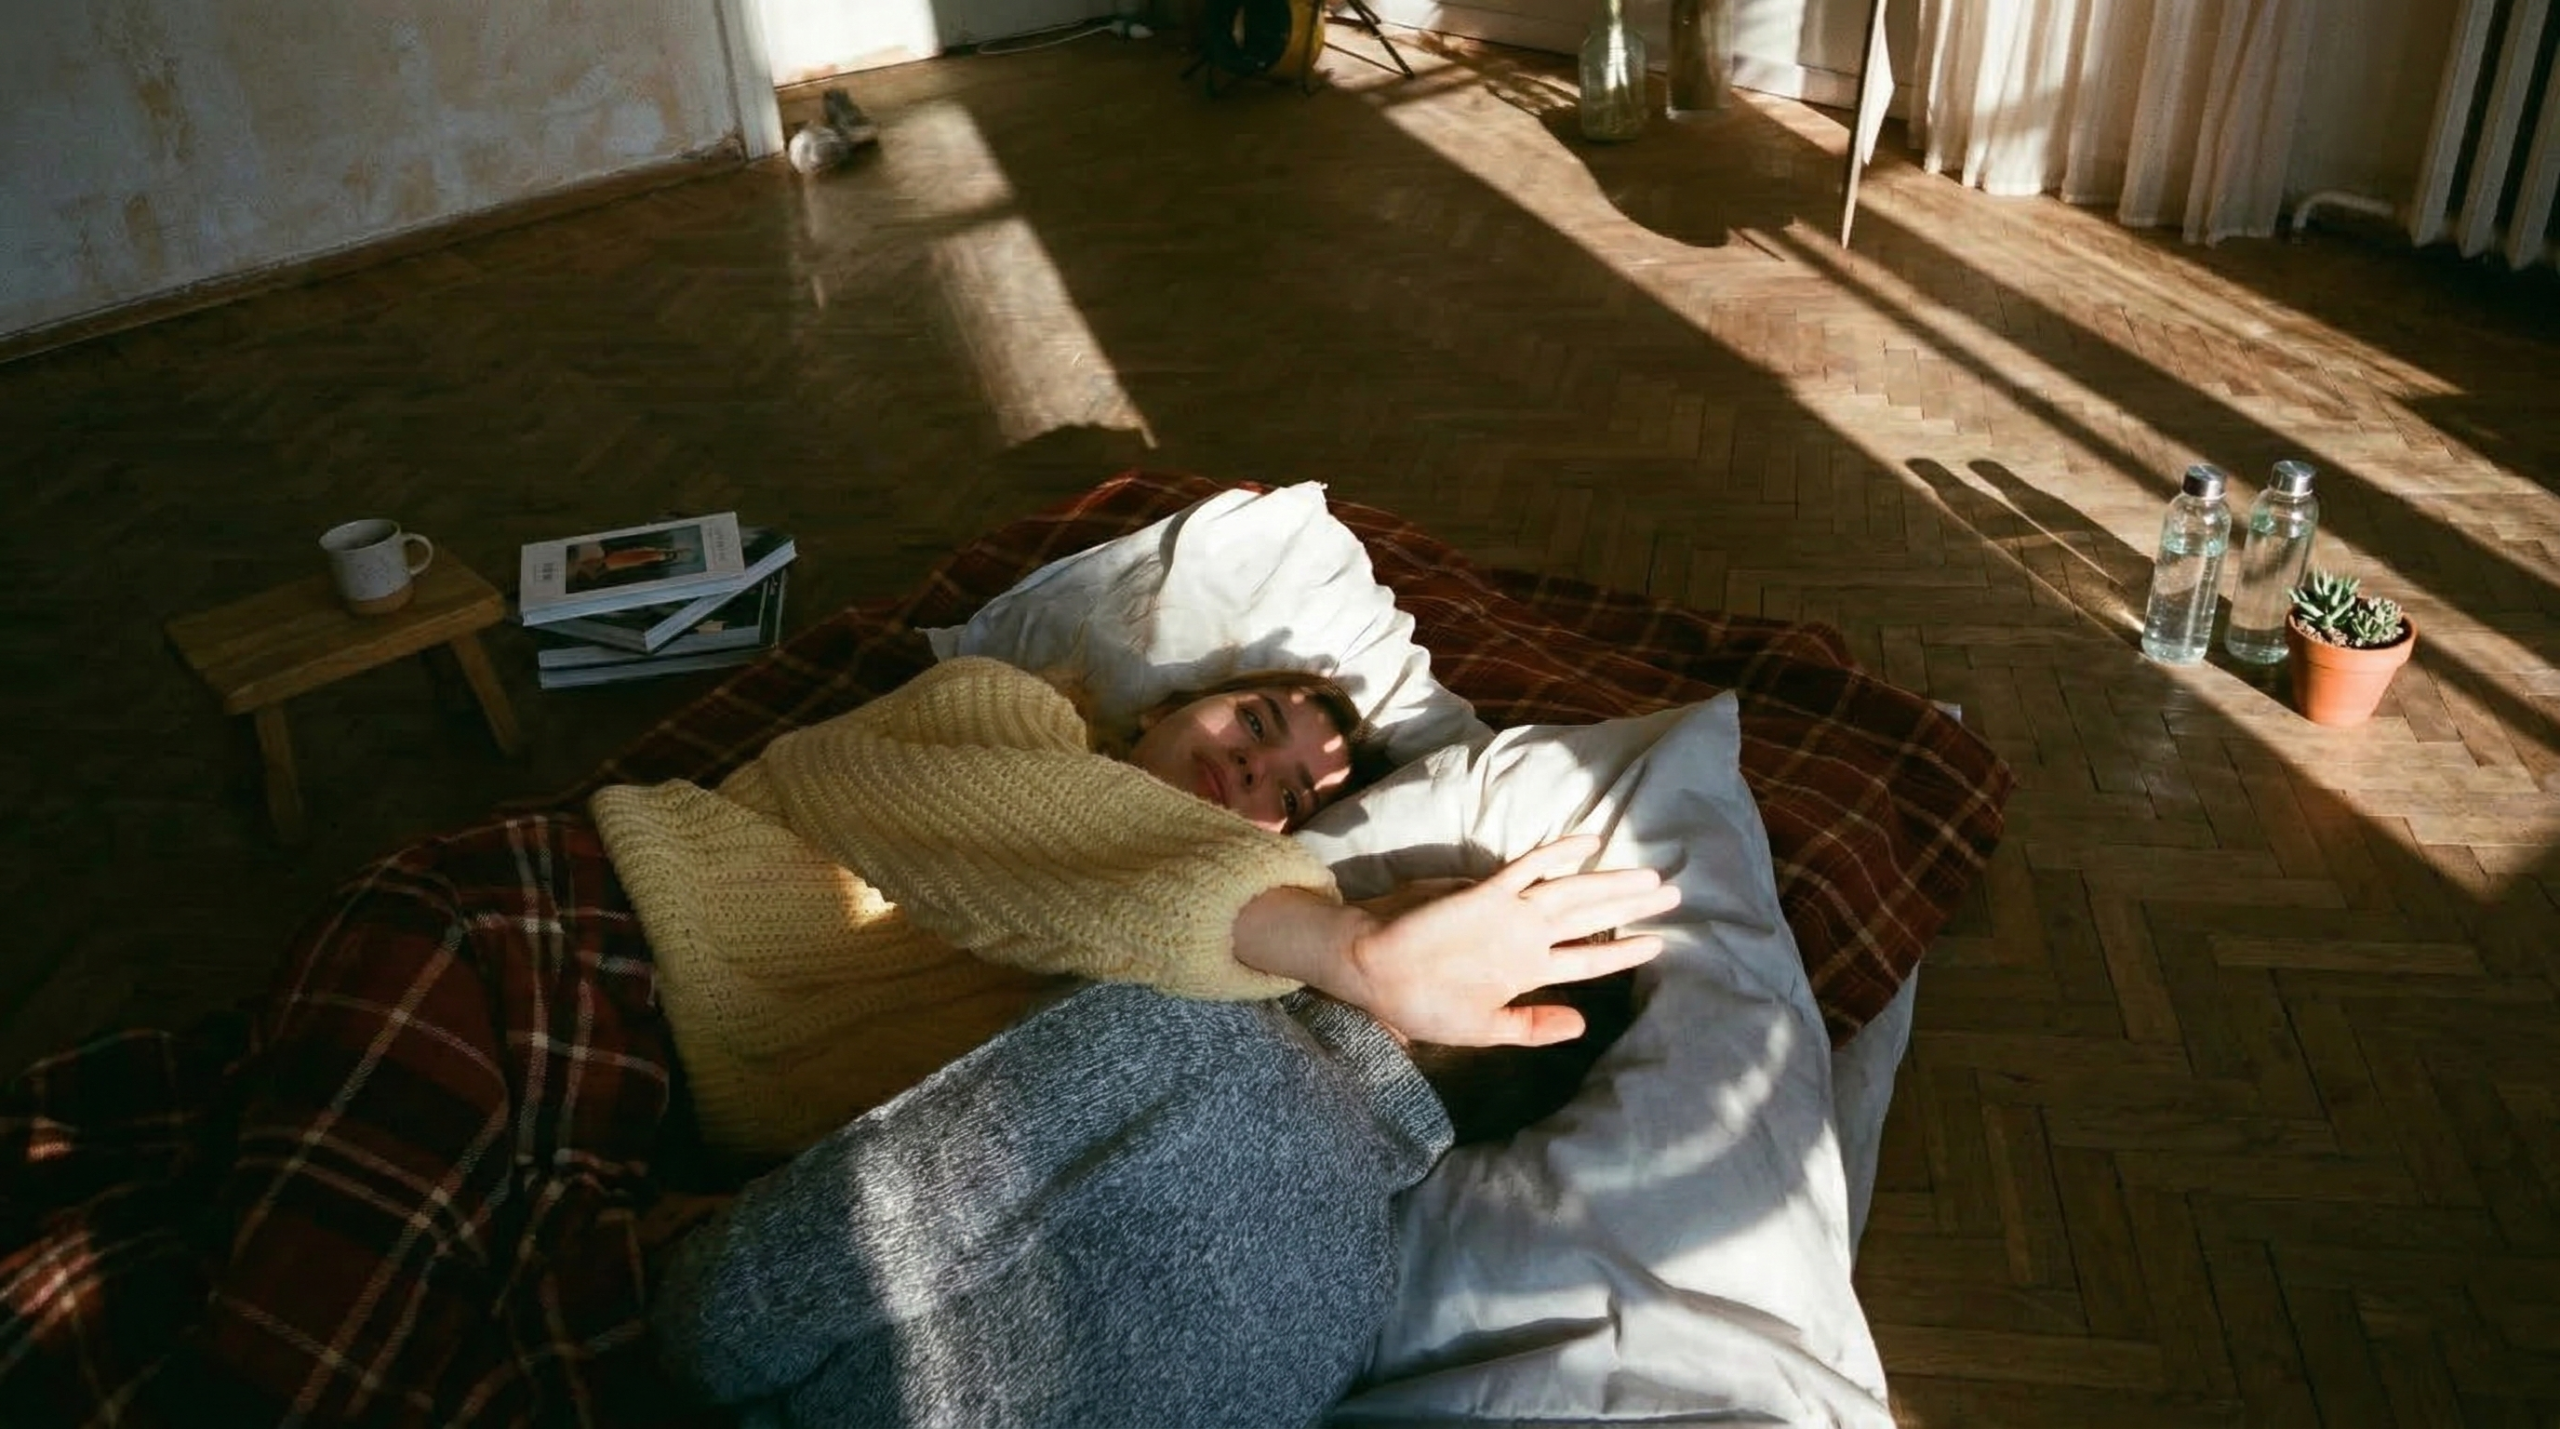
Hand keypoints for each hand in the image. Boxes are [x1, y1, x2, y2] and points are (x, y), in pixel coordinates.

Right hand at [1341, 835, 1677, 1046]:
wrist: (1374, 973)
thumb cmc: (1421, 1004)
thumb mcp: (1482, 1028)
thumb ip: (1531, 1025)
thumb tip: (1583, 1026)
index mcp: (1526, 970)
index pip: (1587, 960)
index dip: (1623, 952)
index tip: (1660, 945)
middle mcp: (1525, 938)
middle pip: (1589, 917)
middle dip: (1632, 905)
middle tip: (1676, 892)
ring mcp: (1508, 914)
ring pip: (1571, 893)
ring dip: (1611, 884)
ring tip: (1652, 877)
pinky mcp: (1485, 897)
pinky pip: (1528, 870)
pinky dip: (1557, 855)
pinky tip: (1587, 843)